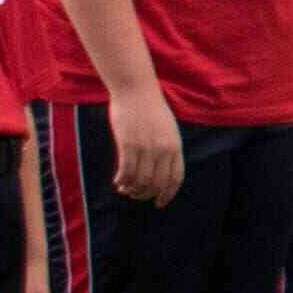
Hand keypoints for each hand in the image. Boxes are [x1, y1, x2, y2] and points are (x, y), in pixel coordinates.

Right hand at [107, 86, 185, 206]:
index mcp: (175, 146)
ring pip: (140, 181)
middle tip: (136, 195)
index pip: (175, 178)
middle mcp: (163, 149)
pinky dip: (122, 181)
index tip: (159, 202)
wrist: (136, 89)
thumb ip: (167, 149)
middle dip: (146, 194)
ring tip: (125, 189)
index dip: (168, 194)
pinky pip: (126, 171)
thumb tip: (160, 171)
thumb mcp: (167, 129)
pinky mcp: (128, 144)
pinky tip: (117, 182)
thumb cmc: (150, 108)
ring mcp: (146, 147)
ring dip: (132, 189)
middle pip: (157, 183)